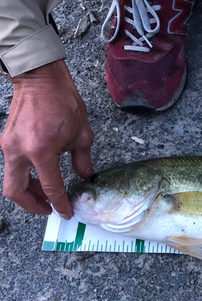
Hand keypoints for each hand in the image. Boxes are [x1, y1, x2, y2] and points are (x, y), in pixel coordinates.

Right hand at [0, 59, 93, 218]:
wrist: (41, 78)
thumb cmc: (63, 101)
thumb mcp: (82, 135)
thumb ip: (82, 161)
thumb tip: (84, 177)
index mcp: (42, 151)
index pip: (51, 187)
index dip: (59, 204)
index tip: (66, 212)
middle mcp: (20, 151)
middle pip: (16, 192)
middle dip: (33, 205)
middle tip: (49, 209)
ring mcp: (9, 146)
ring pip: (12, 181)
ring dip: (28, 192)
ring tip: (47, 195)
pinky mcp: (6, 141)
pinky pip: (13, 167)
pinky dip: (26, 176)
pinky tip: (41, 176)